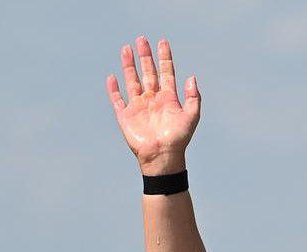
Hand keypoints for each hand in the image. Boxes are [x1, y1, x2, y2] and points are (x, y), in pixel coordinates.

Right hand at [107, 36, 199, 174]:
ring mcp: (138, 106)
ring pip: (132, 80)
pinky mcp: (126, 116)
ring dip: (129, 65)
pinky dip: (114, 89)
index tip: (162, 42)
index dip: (164, 57)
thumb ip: (194, 97)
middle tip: (141, 39)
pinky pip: (118, 100)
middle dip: (145, 56)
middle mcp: (152, 99)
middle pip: (148, 72)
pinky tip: (112, 77)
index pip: (166, 72)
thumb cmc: (178, 139)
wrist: (162, 156)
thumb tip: (192, 77)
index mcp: (168, 98)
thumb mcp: (192, 116)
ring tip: (126, 49)